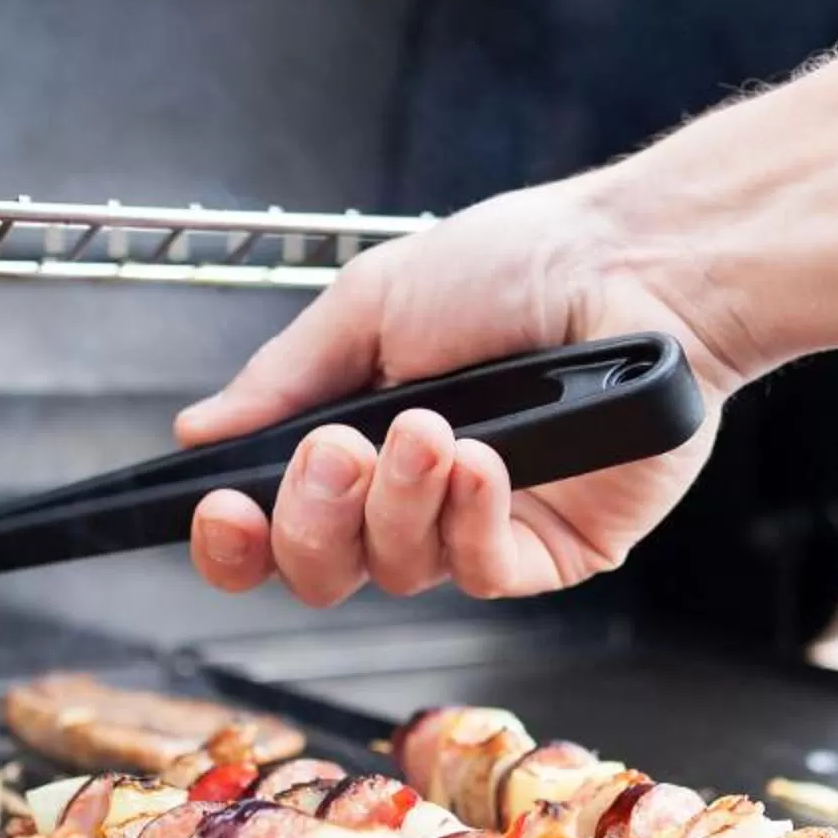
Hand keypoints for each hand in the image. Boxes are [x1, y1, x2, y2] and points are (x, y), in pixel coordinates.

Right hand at [178, 171, 748, 605]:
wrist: (636, 267)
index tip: (218, 508)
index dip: (234, 539)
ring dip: (399, 500)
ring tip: (431, 428)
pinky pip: (481, 572)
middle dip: (311, 519)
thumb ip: (284, 376)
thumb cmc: (521, 264)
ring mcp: (479, 529)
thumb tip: (201, 430)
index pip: (270, 526)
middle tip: (336, 451)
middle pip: (319, 571)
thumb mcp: (374, 301)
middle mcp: (411, 497)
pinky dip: (469, 519)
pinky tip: (483, 461)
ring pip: (396, 572)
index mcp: (358, 439)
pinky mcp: (552, 551)